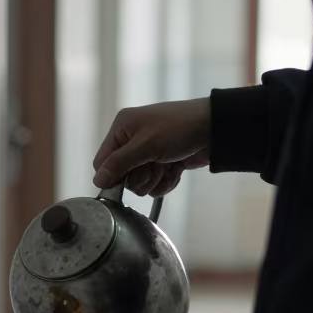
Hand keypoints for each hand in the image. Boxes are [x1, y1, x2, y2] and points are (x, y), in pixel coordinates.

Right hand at [93, 98, 210, 196]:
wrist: (215, 129)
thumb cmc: (179, 129)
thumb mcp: (145, 145)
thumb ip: (119, 164)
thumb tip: (98, 181)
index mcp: (122, 129)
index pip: (102, 162)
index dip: (113, 175)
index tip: (128, 177)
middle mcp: (132, 141)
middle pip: (122, 176)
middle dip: (140, 177)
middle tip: (154, 165)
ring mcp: (148, 154)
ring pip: (140, 183)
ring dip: (155, 179)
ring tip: (168, 164)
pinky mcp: (163, 163)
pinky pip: (156, 184)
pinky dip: (167, 180)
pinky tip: (176, 169)